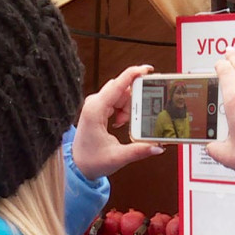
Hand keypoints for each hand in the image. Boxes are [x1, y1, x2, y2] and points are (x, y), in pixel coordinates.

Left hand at [73, 65, 163, 179]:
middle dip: (135, 99)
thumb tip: (157, 147)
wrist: (77, 165)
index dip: (134, 74)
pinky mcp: (98, 108)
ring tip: (125, 124)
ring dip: (129, 107)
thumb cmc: (91, 160)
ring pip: (120, 94)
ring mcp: (95, 104)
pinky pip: (116, 100)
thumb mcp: (117, 157)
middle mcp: (94, 103)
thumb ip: (139, 151)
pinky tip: (121, 123)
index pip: (117, 84)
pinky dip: (124, 110)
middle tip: (142, 113)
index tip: (148, 69)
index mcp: (95, 110)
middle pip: (122, 88)